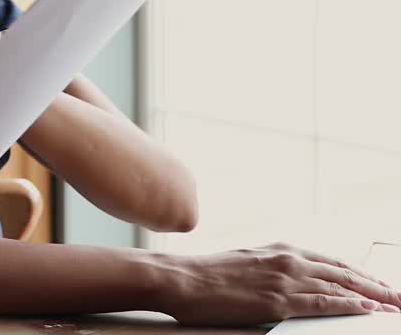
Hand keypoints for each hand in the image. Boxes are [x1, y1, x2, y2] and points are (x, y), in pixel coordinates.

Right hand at [160, 242, 400, 324]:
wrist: (181, 280)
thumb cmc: (207, 275)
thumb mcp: (247, 262)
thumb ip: (274, 268)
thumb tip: (291, 279)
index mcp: (281, 250)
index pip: (333, 262)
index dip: (361, 274)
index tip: (381, 284)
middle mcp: (288, 260)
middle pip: (345, 273)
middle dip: (378, 285)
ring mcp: (284, 280)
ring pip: (341, 288)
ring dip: (373, 298)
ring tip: (395, 306)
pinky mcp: (278, 301)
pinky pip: (324, 304)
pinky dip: (350, 306)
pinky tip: (368, 310)